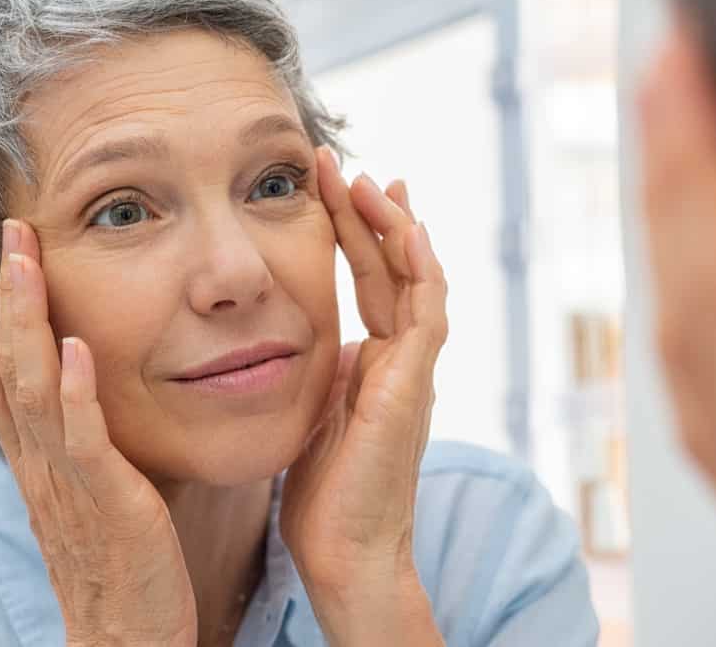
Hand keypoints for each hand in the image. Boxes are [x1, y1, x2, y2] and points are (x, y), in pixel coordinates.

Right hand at [0, 219, 196, 645]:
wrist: (125, 637)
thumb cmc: (116, 560)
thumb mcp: (83, 485)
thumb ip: (73, 434)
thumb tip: (71, 378)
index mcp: (30, 457)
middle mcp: (35, 462)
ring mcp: (66, 481)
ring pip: (32, 388)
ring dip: (24, 321)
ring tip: (21, 260)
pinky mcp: (109, 501)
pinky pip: (86, 440)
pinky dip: (77, 392)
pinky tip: (77, 347)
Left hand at [280, 147, 447, 644]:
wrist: (344, 551)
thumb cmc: (322, 496)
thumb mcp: (310, 412)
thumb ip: (313, 371)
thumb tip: (289, 337)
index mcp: (374, 364)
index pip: (370, 280)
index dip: (352, 231)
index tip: (329, 185)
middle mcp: (400, 360)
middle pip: (392, 268)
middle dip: (368, 212)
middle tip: (341, 163)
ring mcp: (412, 372)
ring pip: (417, 280)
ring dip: (394, 227)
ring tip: (368, 180)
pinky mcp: (414, 386)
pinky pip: (427, 314)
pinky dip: (421, 268)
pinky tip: (406, 229)